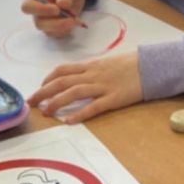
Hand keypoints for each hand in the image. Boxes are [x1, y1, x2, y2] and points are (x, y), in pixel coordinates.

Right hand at [21, 0, 85, 37]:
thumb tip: (63, 4)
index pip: (27, 7)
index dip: (40, 10)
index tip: (56, 9)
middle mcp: (37, 12)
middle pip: (39, 23)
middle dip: (56, 24)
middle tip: (71, 19)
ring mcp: (46, 22)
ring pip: (49, 32)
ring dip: (63, 28)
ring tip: (76, 19)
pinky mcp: (55, 29)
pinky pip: (58, 34)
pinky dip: (68, 30)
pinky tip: (75, 21)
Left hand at [28, 52, 142, 123]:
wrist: (152, 66)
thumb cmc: (132, 64)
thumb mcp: (108, 63)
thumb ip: (94, 70)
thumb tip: (80, 77)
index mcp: (91, 65)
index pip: (63, 70)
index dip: (48, 79)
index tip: (40, 88)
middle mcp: (93, 75)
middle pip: (62, 82)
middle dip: (43, 92)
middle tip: (31, 103)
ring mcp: (103, 86)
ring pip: (74, 92)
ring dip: (57, 102)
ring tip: (46, 112)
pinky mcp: (114, 98)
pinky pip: (94, 106)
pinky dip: (80, 114)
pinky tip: (69, 121)